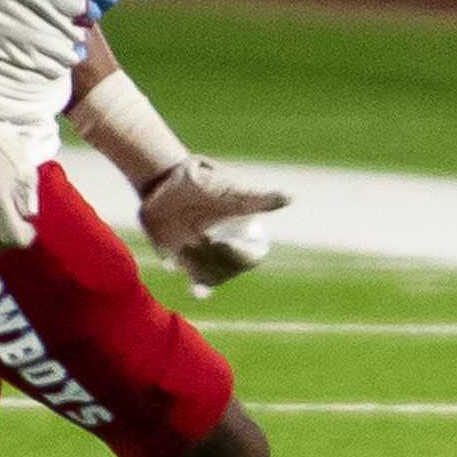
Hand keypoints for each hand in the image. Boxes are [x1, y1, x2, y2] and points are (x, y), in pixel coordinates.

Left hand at [139, 156, 291, 293]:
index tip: (224, 241)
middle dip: (215, 256)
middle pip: (229, 269)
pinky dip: (186, 276)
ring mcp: (204, 256)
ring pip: (209, 277)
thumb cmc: (204, 182)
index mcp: (244, 232)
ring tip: (184, 243)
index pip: (252, 256)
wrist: (165, 180)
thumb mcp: (230, 191)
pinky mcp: (181, 259)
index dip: (241, 254)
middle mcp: (226, 248)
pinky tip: (179, 272)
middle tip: (200, 235)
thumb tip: (292, 197)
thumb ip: (259, 199)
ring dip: (197, 265)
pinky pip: (188, 277)